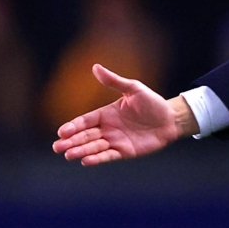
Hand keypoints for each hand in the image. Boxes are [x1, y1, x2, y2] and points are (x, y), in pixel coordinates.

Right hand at [52, 64, 196, 165]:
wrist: (171, 119)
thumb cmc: (153, 103)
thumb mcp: (134, 89)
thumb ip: (114, 81)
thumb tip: (95, 66)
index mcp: (106, 114)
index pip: (85, 120)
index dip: (73, 126)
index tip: (62, 132)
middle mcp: (107, 128)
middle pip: (85, 135)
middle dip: (71, 141)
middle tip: (57, 147)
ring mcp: (115, 141)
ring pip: (94, 147)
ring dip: (81, 151)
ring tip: (69, 155)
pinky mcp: (124, 152)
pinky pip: (108, 156)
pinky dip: (97, 158)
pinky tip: (86, 160)